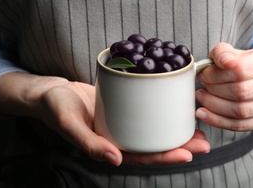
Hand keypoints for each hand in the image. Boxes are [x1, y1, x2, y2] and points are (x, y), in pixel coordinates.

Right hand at [0, 73, 209, 166]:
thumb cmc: (55, 107)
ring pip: (151, 130)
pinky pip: (144, 112)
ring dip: (173, 129)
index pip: (141, 157)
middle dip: (178, 145)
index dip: (164, 158)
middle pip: (152, 145)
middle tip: (204, 141)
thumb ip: (88, 142)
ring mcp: (121, 122)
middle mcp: (118, 137)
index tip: (188, 154)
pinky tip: (173, 105)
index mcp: (108, 148)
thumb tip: (114, 160)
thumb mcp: (69, 123)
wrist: (49, 91)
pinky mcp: (122, 107)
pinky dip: (159, 111)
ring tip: (197, 126)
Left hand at [195, 43, 252, 130]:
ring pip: (240, 111)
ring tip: (202, 96)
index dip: (217, 74)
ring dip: (214, 105)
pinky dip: (217, 120)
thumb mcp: (227, 51)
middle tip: (203, 85)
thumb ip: (223, 52)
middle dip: (215, 90)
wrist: (251, 75)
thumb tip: (226, 61)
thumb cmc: (238, 62)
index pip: (241, 70)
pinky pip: (239, 125)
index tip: (204, 74)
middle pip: (241, 92)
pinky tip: (203, 113)